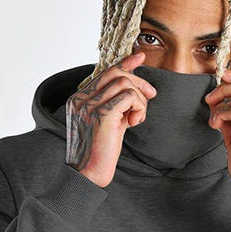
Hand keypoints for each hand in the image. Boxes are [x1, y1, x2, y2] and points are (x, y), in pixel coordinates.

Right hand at [65, 50, 157, 187]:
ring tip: (136, 119)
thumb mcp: (110, 123)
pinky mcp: (102, 114)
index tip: (140, 57)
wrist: (90, 174)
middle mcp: (81, 99)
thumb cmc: (101, 152)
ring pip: (126, 84)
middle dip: (139, 83)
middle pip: (117, 75)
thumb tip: (137, 88)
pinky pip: (129, 97)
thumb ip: (117, 105)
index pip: (105, 73)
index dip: (125, 63)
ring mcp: (90, 105)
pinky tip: (134, 123)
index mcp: (79, 99)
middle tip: (151, 96)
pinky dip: (138, 108)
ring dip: (139, 101)